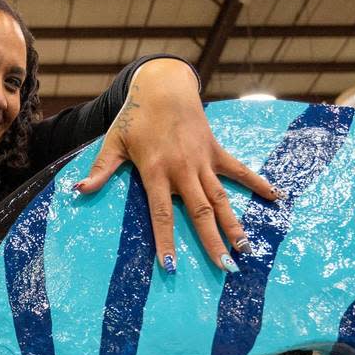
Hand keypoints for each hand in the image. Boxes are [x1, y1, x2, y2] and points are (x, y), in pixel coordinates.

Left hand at [75, 58, 279, 273]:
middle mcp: (182, 170)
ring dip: (234, 223)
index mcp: (156, 171)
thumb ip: (100, 170)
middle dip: (212, 241)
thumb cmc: (135, 118)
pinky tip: (275, 198)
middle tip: (226, 267)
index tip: (171, 267)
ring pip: (221, 198)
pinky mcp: (216, 151)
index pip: (162, 214)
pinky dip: (257, 183)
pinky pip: (239, 170)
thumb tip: (78, 191)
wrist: (163, 86)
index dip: (166, 241)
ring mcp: (202, 161)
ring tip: (246, 248)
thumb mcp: (113, 142)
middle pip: (200, 212)